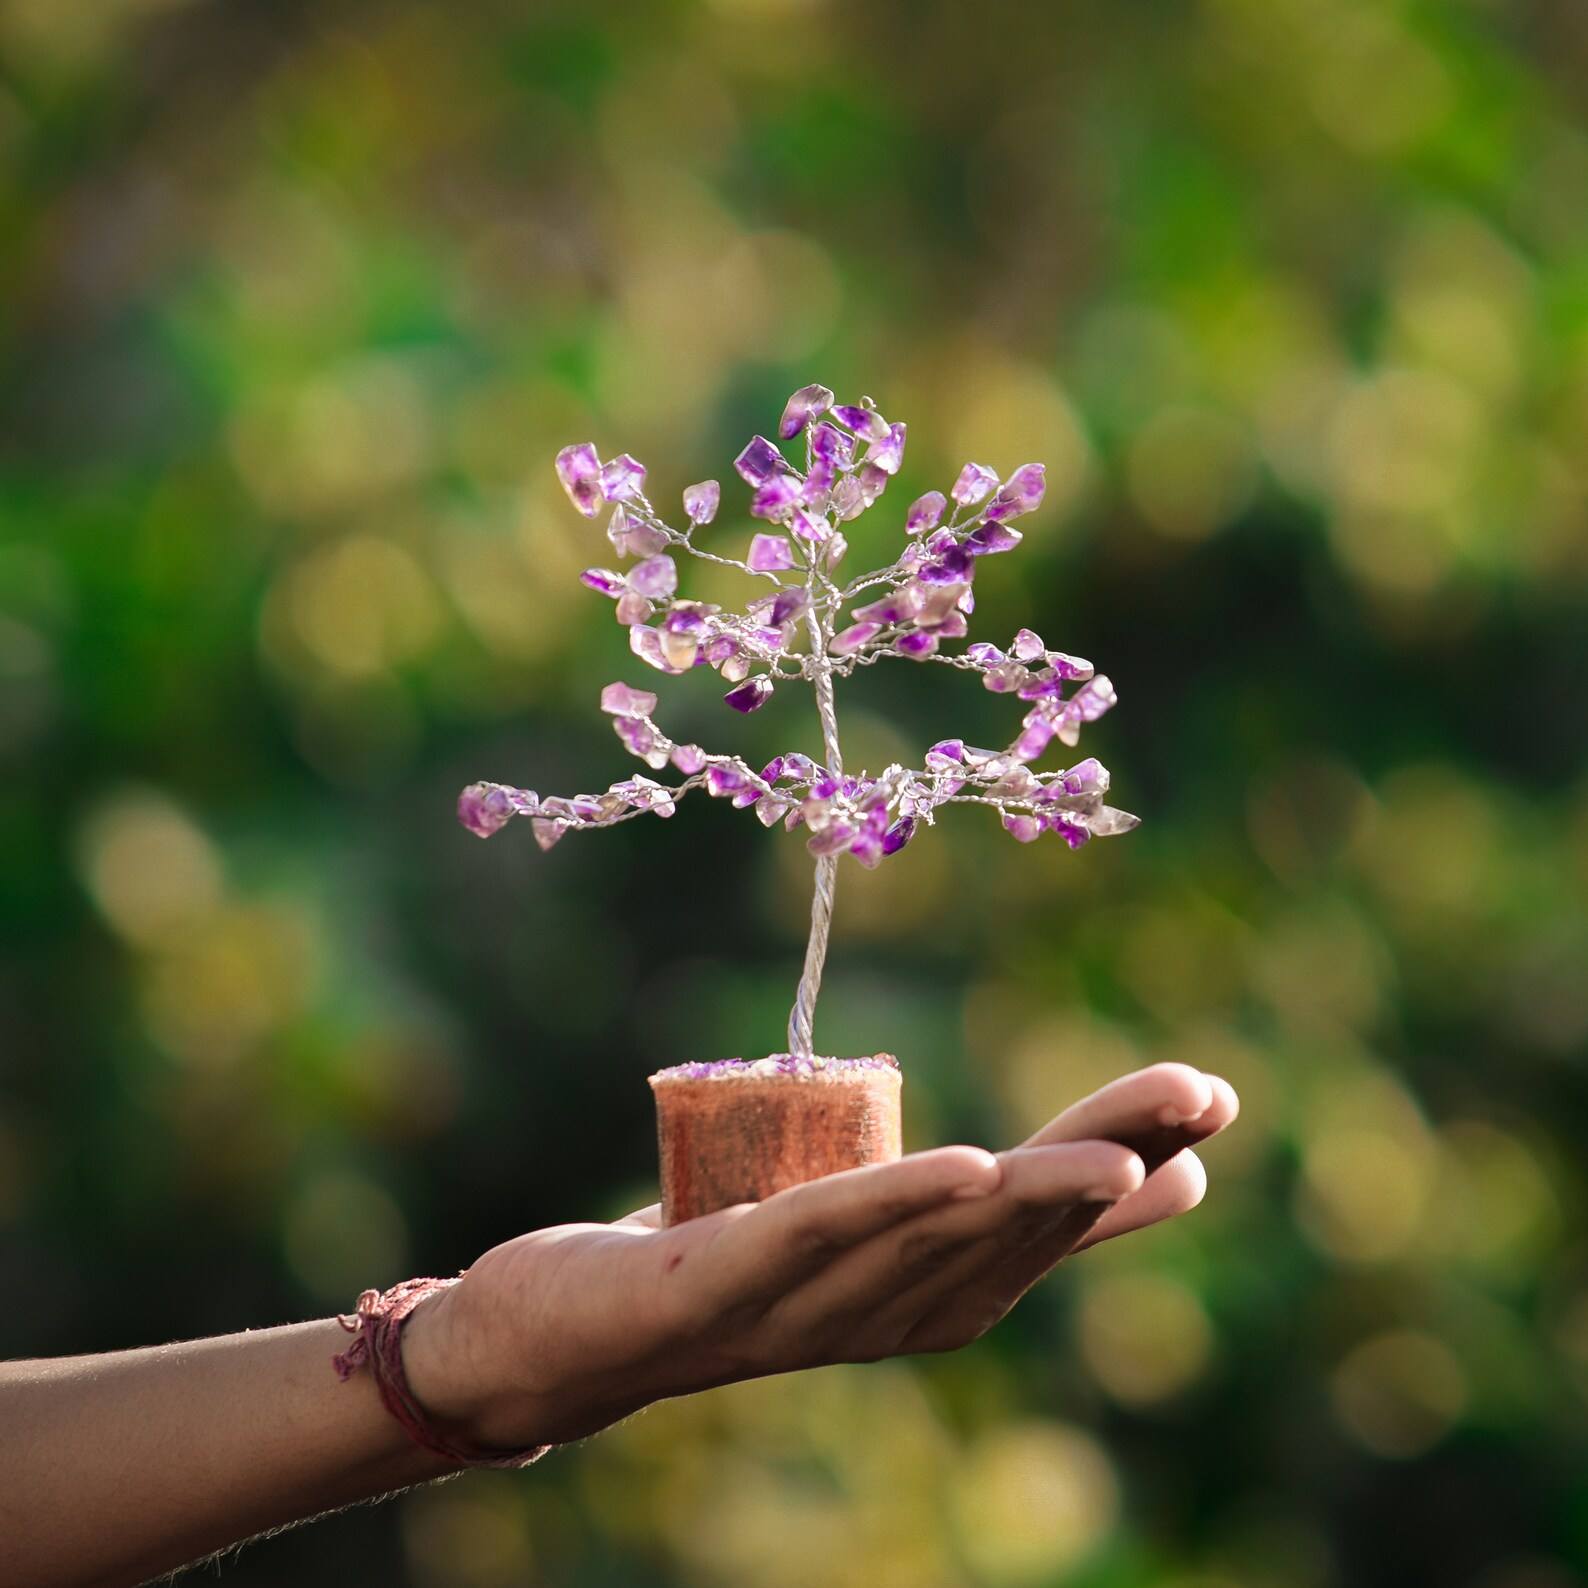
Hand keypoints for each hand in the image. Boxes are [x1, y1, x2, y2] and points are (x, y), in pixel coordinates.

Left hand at [403, 1062, 1237, 1450]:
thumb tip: (1026, 1164)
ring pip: (934, 1246)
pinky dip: (896, 1205)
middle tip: (1201, 1096)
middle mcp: (880, 1319)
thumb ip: (928, 1205)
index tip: (1211, 1107)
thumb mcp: (845, 1230)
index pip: (1042, 1225)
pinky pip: (814, 1237)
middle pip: (1010, 1234)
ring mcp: (800, 1310)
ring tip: (1116, 1152)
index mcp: (919, 1296)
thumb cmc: (717, 1268)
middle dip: (1111, 1164)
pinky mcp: (716, 1281)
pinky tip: (971, 1169)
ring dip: (1032, 1199)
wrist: (557, 1336)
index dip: (1130, 1164)